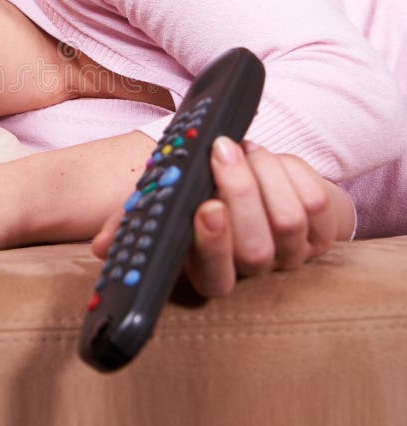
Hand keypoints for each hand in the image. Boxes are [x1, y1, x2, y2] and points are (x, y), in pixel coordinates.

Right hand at [91, 137, 355, 296]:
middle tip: (222, 151)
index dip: (213, 245)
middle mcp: (252, 268)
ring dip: (263, 174)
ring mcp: (292, 253)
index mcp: (210, 268)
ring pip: (287, 222)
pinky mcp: (322, 233)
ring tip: (242, 148)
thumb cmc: (203, 193)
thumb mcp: (165, 201)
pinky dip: (290, 171)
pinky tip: (269, 159)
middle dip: (239, 193)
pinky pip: (316, 204)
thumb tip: (103, 247)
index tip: (206, 206)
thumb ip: (133, 219)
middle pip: (255, 249)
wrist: (263, 185)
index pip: (215, 277)